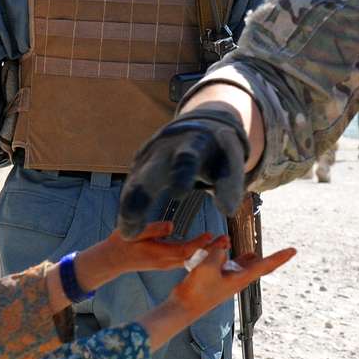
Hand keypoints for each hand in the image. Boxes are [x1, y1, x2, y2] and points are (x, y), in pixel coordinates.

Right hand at [76, 221, 216, 282]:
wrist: (113, 259)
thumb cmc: (123, 242)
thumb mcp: (135, 232)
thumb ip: (154, 228)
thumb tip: (172, 226)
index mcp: (160, 253)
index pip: (186, 249)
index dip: (200, 243)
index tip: (212, 235)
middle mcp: (167, 261)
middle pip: (194, 256)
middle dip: (211, 249)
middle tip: (227, 241)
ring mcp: (166, 263)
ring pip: (192, 259)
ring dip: (207, 251)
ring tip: (221, 243)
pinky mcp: (165, 262)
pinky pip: (186, 259)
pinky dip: (198, 254)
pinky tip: (206, 248)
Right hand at [117, 106, 248, 237]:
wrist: (200, 125)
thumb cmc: (218, 152)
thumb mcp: (230, 163)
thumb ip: (230, 184)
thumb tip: (227, 211)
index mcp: (194, 143)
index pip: (187, 158)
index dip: (181, 174)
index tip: (179, 194)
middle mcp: (167, 147)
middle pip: (149, 172)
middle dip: (141, 195)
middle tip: (132, 218)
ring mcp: (150, 154)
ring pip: (136, 182)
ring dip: (130, 206)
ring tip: (129, 233)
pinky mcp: (140, 163)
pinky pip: (132, 187)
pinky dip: (129, 207)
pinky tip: (129, 228)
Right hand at [137, 235, 295, 349]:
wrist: (183, 307)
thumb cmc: (197, 291)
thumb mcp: (208, 266)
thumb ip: (218, 252)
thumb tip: (223, 244)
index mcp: (240, 278)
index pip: (265, 265)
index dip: (280, 257)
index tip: (293, 251)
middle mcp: (237, 279)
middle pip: (258, 266)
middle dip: (269, 258)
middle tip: (285, 252)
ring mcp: (228, 280)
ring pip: (242, 265)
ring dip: (246, 257)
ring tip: (251, 250)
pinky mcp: (218, 280)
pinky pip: (228, 265)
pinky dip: (227, 256)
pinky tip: (222, 250)